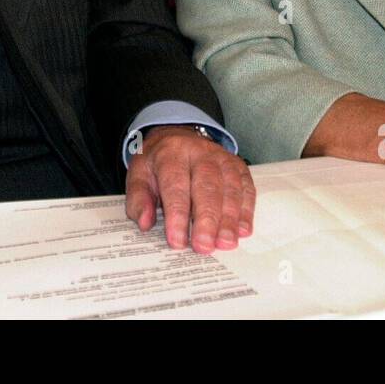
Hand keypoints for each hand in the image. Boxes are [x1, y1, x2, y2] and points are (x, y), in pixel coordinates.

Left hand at [124, 126, 254, 253]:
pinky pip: (245, 186)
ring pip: (230, 187)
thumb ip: (138, 200)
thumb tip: (145, 223)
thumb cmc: (157, 163)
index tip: (178, 242)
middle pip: (207, 186)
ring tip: (226, 243)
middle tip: (205, 246)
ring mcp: (221, 157)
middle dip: (207, 220)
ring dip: (230, 218)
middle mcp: (199, 152)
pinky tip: (243, 230)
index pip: (175, 186)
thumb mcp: (138, 175)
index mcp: (170, 154)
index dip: (177, 216)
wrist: (175, 137)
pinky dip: (247, 209)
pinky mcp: (237, 164)